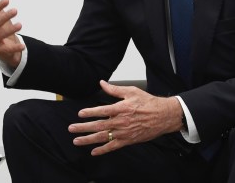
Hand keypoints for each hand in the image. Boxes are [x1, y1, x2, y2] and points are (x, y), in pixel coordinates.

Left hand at [67, 80, 182, 155]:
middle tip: (71, 128)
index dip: (90, 112)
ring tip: (76, 141)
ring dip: (88, 139)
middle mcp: (120, 121)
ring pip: (103, 137)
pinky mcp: (128, 140)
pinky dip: (103, 150)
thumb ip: (114, 89)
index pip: (101, 111)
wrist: (164, 116)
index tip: (80, 114)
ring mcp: (124, 132)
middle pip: (98, 125)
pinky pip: (113, 146)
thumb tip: (101, 83)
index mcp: (120, 108)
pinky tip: (93, 151)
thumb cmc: (148, 103)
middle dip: (83, 127)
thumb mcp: (131, 91)